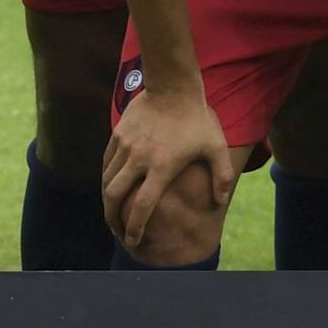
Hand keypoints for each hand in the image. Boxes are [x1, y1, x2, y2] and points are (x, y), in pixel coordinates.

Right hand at [99, 70, 237, 257]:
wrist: (172, 86)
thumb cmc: (197, 118)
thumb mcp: (216, 147)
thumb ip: (222, 177)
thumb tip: (221, 201)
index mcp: (162, 167)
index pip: (142, 206)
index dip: (135, 227)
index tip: (133, 240)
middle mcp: (139, 159)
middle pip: (114, 197)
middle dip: (112, 219)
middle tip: (117, 231)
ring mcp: (125, 146)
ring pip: (107, 180)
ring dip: (107, 200)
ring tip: (112, 212)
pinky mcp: (118, 135)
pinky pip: (106, 162)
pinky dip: (106, 178)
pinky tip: (111, 186)